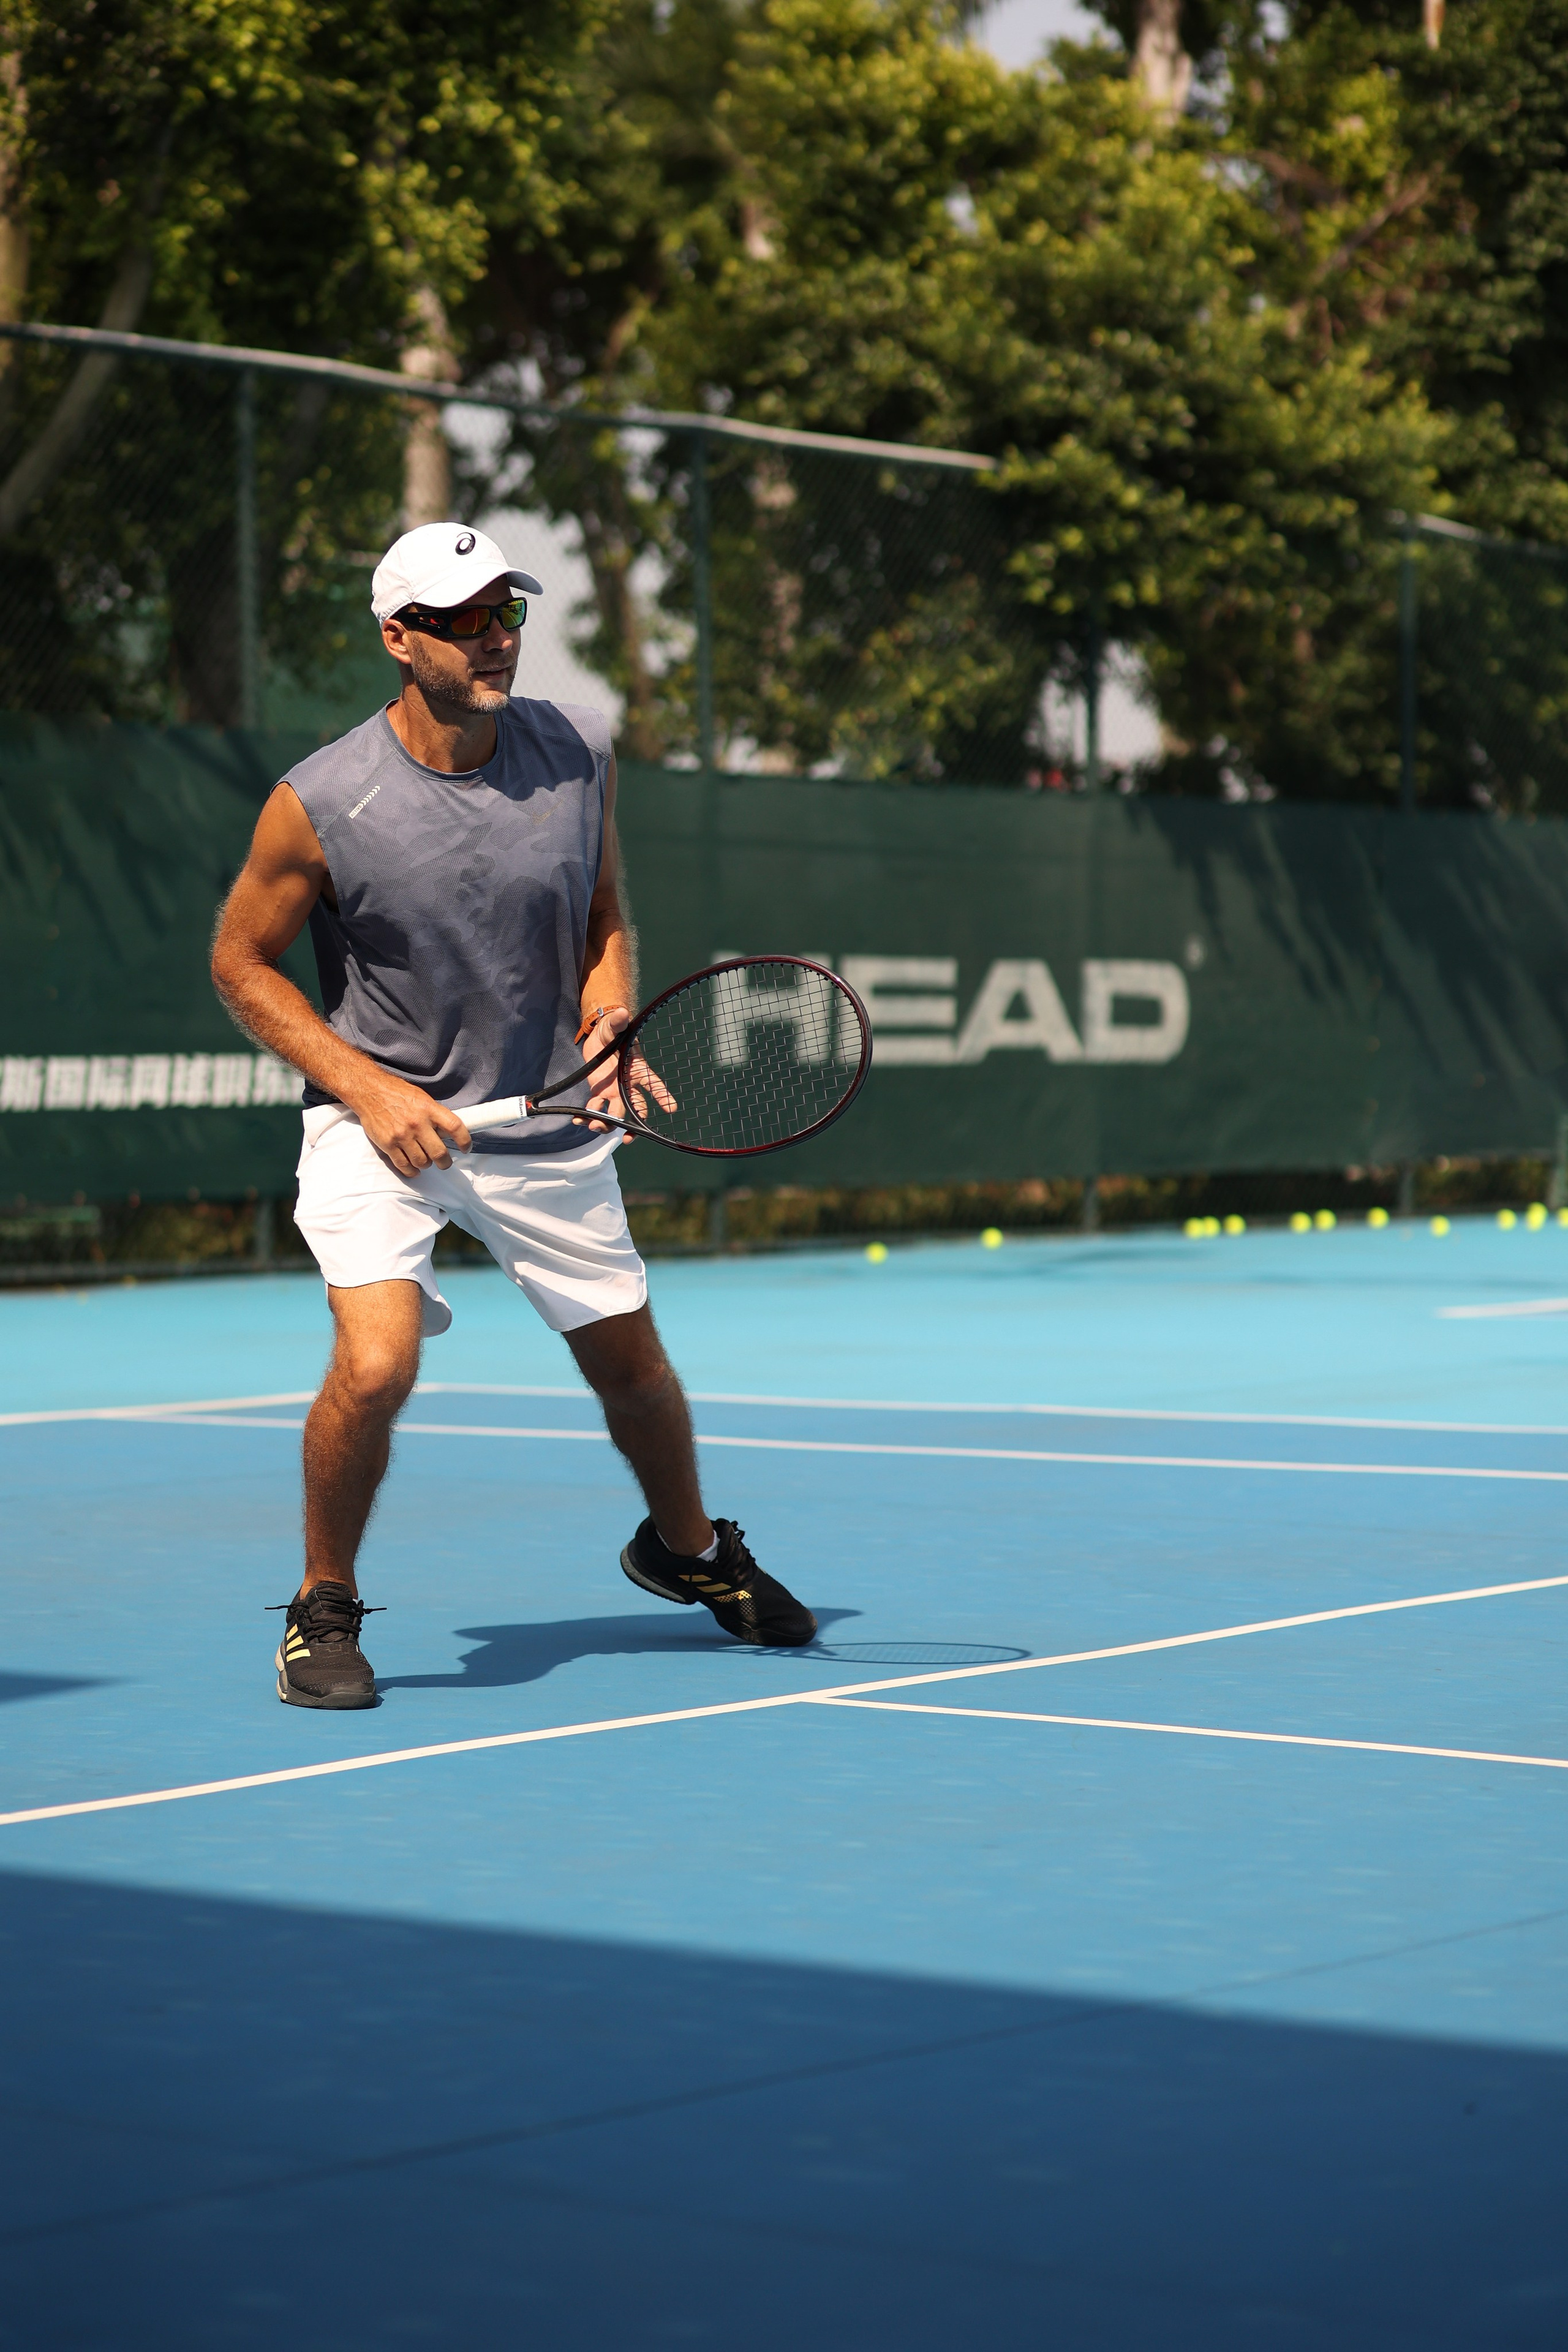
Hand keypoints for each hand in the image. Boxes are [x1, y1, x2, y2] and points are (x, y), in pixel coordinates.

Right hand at [349, 1072, 471, 1174]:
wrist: (369, 1091)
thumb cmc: (397, 1093)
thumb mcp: (421, 1097)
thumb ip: (435, 1114)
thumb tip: (447, 1134)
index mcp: (428, 1109)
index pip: (455, 1127)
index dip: (465, 1141)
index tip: (466, 1148)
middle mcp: (417, 1123)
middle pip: (439, 1152)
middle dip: (445, 1162)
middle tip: (445, 1162)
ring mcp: (401, 1136)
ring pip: (422, 1162)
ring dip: (427, 1165)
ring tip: (426, 1161)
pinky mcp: (388, 1145)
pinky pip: (404, 1165)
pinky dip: (412, 1171)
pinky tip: (414, 1168)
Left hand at [579, 1006, 675, 1136]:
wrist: (599, 1036)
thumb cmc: (613, 1030)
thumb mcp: (614, 1025)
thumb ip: (618, 1022)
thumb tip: (623, 1012)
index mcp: (638, 1070)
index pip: (654, 1084)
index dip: (663, 1096)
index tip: (671, 1108)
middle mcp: (628, 1085)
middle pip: (635, 1109)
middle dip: (632, 1124)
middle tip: (628, 1136)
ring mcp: (614, 1091)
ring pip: (615, 1114)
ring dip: (608, 1124)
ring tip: (596, 1127)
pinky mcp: (599, 1093)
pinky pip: (595, 1109)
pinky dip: (587, 1117)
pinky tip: (579, 1121)